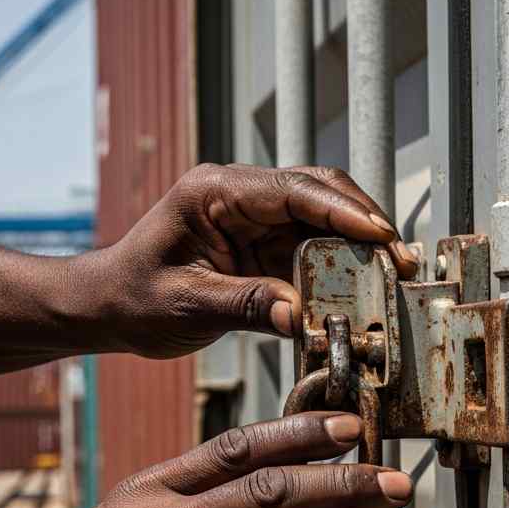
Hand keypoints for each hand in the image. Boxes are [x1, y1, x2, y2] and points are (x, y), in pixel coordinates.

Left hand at [74, 163, 419, 357]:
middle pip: (319, 194)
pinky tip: (360, 290)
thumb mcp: (186, 304)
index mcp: (214, 192)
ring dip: (357, 247)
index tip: (381, 235)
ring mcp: (253, 221)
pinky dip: (337, 271)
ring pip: (322, 221)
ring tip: (391, 277)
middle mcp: (239, 197)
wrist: (109, 307)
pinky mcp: (261, 248)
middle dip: (364, 223)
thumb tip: (301, 317)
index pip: (292, 190)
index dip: (343, 211)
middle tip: (400, 260)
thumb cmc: (133, 297)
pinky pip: (309, 252)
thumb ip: (244, 306)